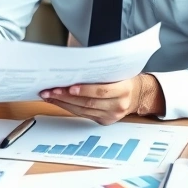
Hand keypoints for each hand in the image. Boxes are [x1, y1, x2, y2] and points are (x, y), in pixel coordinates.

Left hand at [39, 74, 164, 124]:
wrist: (138, 95)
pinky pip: (83, 115)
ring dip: (63, 103)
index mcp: (124, 90)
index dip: (84, 90)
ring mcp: (111, 116)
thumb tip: (75, 66)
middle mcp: (118, 105)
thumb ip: (101, 71)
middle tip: (50, 90)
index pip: (102, 91)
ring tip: (49, 95)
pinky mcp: (104, 121)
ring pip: (83, 110)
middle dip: (66, 96)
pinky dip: (69, 108)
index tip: (69, 87)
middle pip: (88, 102)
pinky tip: (58, 101)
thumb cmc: (125, 79)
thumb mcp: (118, 71)